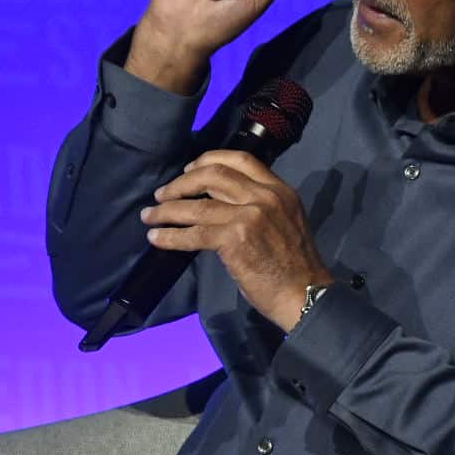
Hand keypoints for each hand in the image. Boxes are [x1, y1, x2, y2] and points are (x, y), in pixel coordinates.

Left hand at [139, 149, 331, 330]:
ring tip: (149, 215)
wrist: (305, 294)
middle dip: (181, 183)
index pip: (240, 160)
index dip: (208, 160)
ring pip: (198, 205)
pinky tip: (156, 238)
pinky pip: (194, 233)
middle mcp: (265, 196)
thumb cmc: (294, 266)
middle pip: (213, 175)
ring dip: (167, 210)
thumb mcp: (284, 221)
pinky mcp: (235, 238)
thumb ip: (258, 206)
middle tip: (163, 194)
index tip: (189, 169)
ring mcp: (250, 216)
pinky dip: (171, 236)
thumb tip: (218, 202)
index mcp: (279, 189)